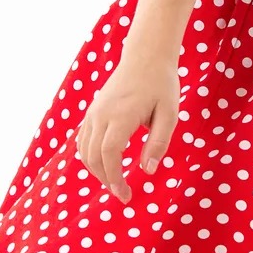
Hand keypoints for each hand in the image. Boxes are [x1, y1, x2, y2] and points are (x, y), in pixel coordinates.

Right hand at [75, 54, 179, 203]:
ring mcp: (93, 112)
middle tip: (123, 194)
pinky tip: (104, 165)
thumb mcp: (170, 113)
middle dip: (106, 180)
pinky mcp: (92, 111)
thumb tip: (147, 170)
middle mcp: (101, 114)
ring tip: (115, 182)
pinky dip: (90, 157)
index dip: (114, 178)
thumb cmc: (161, 84)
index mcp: (121, 115)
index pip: (109, 155)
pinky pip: (82, 140)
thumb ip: (158, 142)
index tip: (125, 195)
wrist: (145, 57)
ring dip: (96, 171)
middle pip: (93, 157)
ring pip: (84, 150)